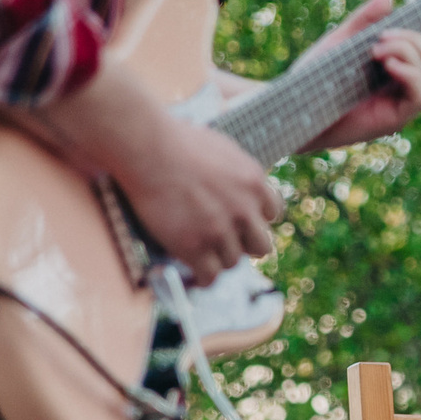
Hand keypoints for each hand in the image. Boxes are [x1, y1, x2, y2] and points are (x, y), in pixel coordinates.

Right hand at [111, 118, 282, 283]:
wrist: (148, 148)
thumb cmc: (176, 141)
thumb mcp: (222, 149)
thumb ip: (237, 172)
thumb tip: (236, 182)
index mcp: (254, 183)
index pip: (272, 213)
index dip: (254, 219)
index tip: (239, 221)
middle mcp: (244, 210)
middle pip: (261, 245)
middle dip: (243, 244)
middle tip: (223, 241)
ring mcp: (221, 231)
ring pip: (232, 262)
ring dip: (217, 259)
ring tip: (200, 253)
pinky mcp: (196, 247)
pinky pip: (210, 276)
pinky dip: (203, 278)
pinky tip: (194, 274)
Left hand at [300, 0, 420, 151]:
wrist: (295, 110)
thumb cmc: (314, 79)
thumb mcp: (340, 42)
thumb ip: (363, 21)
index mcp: (393, 71)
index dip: (415, 36)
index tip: (385, 29)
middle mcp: (401, 89)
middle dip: (413, 41)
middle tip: (380, 38)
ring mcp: (400, 105)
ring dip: (409, 53)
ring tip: (375, 51)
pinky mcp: (394, 120)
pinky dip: (411, 75)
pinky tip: (387, 65)